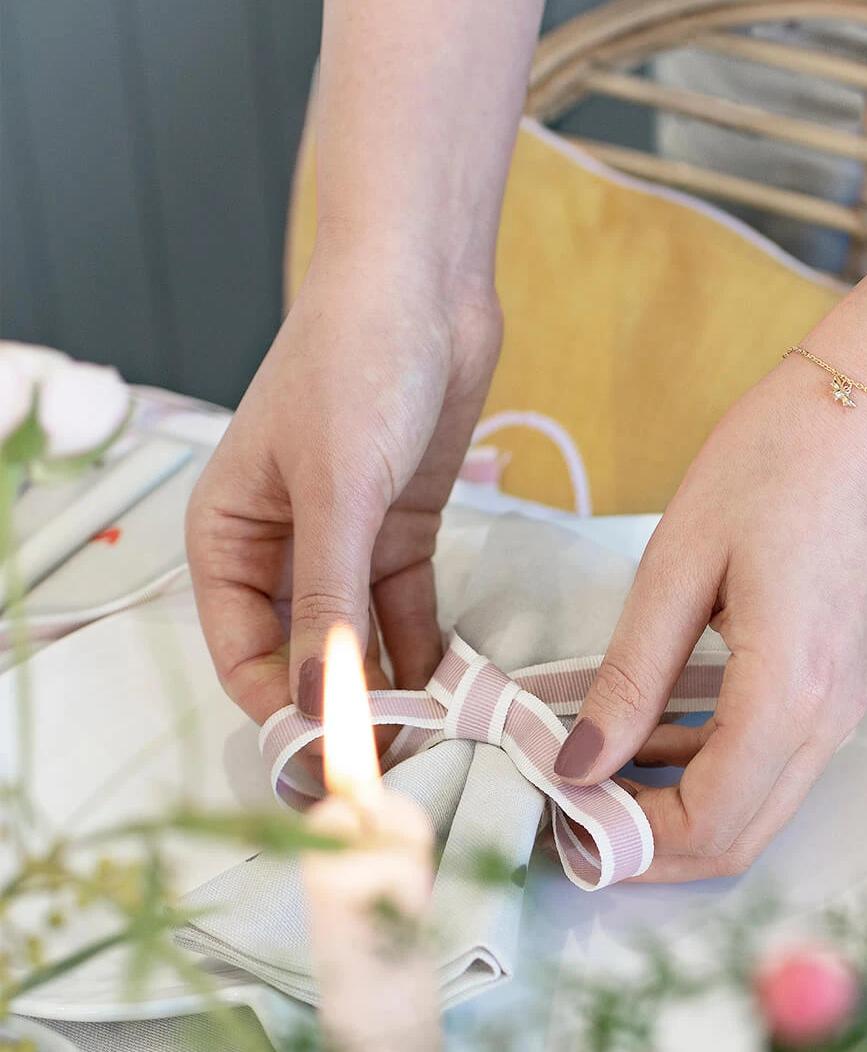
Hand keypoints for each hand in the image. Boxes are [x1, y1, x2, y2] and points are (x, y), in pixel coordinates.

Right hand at [186, 243, 500, 726]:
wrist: (423, 286)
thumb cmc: (354, 363)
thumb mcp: (335, 487)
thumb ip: (325, 597)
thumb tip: (317, 700)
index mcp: (227, 536)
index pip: (243, 655)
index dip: (285, 712)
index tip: (337, 760)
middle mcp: (280, 550)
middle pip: (302, 656)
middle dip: (344, 709)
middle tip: (395, 765)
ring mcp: (344, 543)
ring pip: (358, 640)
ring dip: (391, 687)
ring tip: (434, 738)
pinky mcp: (399, 531)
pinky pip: (405, 610)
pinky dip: (425, 648)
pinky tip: (454, 687)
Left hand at [554, 337, 866, 881]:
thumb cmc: (777, 460)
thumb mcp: (681, 562)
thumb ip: (632, 676)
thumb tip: (579, 762)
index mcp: (789, 692)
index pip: (708, 823)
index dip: (628, 840)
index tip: (559, 810)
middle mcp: (833, 718)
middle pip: (742, 836)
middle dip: (651, 843)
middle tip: (573, 805)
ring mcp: (853, 702)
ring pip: (764, 804)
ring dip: (682, 806)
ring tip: (601, 765)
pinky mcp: (852, 678)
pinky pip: (781, 757)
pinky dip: (717, 765)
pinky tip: (662, 723)